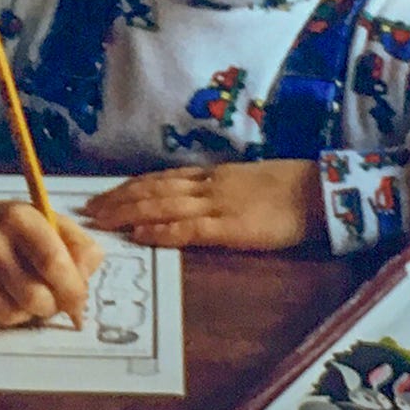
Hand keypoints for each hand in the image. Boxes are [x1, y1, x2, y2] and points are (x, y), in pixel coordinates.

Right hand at [0, 189, 103, 328]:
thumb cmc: (12, 229)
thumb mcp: (49, 223)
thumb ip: (80, 247)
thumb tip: (84, 279)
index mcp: (19, 216)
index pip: (53, 262)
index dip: (73, 289)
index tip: (79, 300)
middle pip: (36, 296)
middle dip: (53, 305)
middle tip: (53, 299)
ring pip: (16, 313)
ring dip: (30, 312)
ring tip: (26, 291)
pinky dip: (9, 315)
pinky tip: (3, 295)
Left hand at [83, 160, 322, 249]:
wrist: (320, 192)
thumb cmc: (291, 189)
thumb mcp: (248, 181)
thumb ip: (221, 188)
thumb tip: (195, 197)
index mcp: (213, 175)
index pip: (161, 179)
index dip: (130, 187)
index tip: (104, 195)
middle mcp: (207, 185)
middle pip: (152, 189)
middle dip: (118, 200)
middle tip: (88, 210)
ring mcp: (217, 204)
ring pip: (161, 205)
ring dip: (127, 213)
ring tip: (101, 221)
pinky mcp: (229, 227)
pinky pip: (187, 228)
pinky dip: (160, 230)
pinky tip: (139, 234)